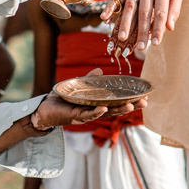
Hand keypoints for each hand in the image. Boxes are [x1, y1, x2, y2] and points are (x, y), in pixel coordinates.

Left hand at [30, 69, 147, 128]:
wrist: (43, 108)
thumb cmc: (61, 99)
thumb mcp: (78, 87)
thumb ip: (89, 80)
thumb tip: (101, 71)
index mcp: (96, 104)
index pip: (116, 102)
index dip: (129, 100)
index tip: (143, 97)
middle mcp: (94, 111)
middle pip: (116, 109)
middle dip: (130, 106)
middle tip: (145, 102)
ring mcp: (86, 115)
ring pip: (105, 113)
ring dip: (118, 110)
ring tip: (131, 105)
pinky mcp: (75, 116)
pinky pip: (88, 114)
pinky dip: (97, 112)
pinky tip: (105, 108)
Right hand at [101, 0, 180, 50]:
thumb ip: (174, 9)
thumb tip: (169, 28)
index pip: (160, 12)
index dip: (158, 29)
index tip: (156, 43)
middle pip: (144, 13)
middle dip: (142, 31)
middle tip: (141, 47)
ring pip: (129, 7)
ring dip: (126, 23)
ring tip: (123, 38)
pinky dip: (110, 8)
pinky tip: (105, 19)